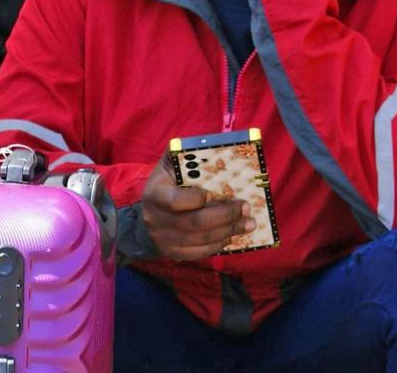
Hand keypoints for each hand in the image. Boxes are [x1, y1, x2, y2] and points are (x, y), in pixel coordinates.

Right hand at [140, 156, 255, 261]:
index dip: (196, 199)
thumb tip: (210, 142)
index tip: (212, 193)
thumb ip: (184, 154)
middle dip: (225, 216)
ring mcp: (164, 240)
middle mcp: (156, 220)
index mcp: (155, 194)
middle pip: (194, 223)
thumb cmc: (166, 185)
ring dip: (229, 231)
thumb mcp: (168, 166)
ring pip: (201, 240)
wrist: (148, 214)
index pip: (175, 201)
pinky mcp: (173, 254)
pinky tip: (233, 235)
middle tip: (246, 208)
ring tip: (249, 223)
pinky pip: (200, 253)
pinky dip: (219, 244)